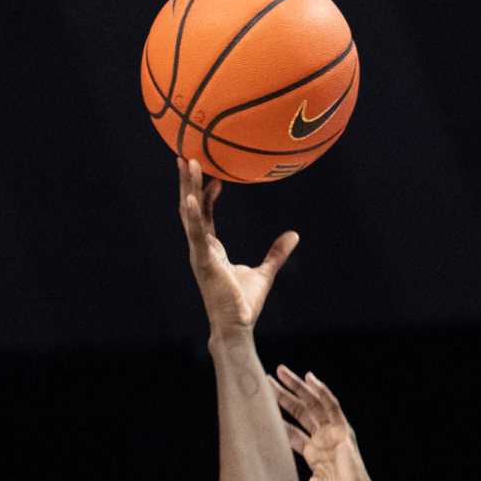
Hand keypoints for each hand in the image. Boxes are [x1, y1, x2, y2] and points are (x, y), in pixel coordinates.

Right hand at [178, 158, 297, 334]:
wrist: (237, 326)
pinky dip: (193, 214)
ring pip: (190, 214)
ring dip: (188, 187)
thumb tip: (294, 234)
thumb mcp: (265, 273)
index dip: (207, 193)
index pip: (205, 214)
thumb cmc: (245, 304)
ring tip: (187, 161)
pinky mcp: (203, 262)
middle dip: (189, 182)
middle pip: (192, 208)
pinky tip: (191, 196)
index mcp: (211, 249)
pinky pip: (196, 233)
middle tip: (187, 154)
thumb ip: (276, 253)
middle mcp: (201, 248)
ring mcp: (199, 254)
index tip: (214, 171)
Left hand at [268, 365, 379, 480]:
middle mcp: (322, 441)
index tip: (258, 407)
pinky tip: (310, 378)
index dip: (276, 418)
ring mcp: (333, 434)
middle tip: (265, 380)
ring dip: (298, 387)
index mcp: (313, 454)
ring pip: (313, 404)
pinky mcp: (343, 431)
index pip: (291, 431)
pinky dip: (322, 391)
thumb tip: (258, 478)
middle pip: (300, 412)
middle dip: (282, 396)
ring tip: (280, 371)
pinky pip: (332, 407)